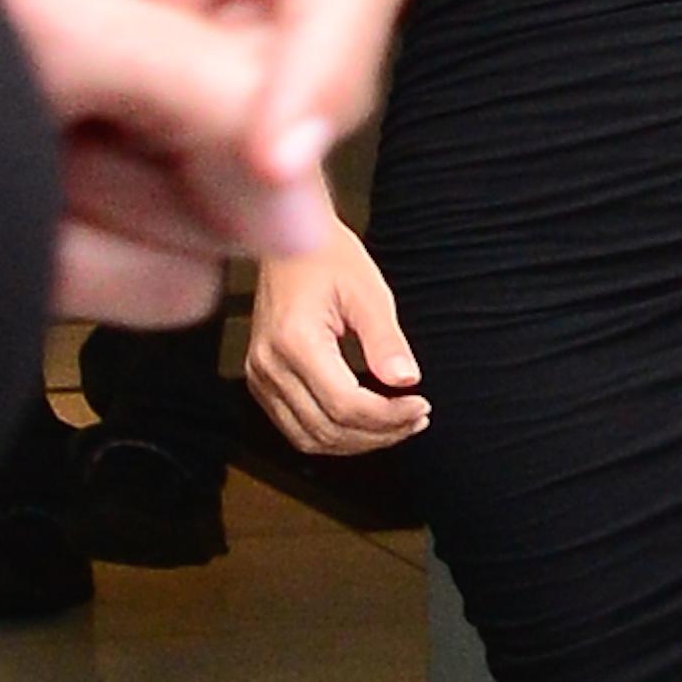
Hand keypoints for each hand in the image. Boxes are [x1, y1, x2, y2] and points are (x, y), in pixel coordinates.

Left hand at [0, 0, 411, 326]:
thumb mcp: (43, 26)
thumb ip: (186, 88)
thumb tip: (305, 193)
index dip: (332, 58)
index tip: (280, 154)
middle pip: (306, 98)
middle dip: (196, 151)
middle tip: (90, 145)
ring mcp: (178, 104)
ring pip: (250, 204)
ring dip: (125, 213)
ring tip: (34, 170)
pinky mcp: (147, 200)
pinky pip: (185, 274)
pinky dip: (98, 268)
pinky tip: (30, 217)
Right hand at [247, 216, 429, 454]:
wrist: (290, 239)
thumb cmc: (329, 257)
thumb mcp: (368, 291)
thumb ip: (386, 341)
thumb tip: (408, 381)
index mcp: (294, 340)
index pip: (344, 404)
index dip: (388, 416)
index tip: (421, 405)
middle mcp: (269, 365)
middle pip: (327, 428)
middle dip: (378, 433)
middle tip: (417, 418)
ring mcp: (259, 376)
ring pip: (309, 437)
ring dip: (357, 441)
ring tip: (398, 425)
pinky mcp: (261, 380)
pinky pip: (295, 427)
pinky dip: (333, 433)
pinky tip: (365, 422)